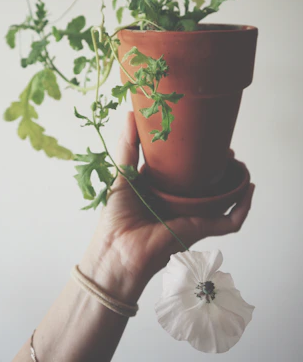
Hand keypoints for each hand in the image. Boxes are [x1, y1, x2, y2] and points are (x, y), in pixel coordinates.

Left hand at [80, 112, 254, 301]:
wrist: (117, 251)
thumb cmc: (116, 216)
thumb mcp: (122, 173)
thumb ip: (128, 145)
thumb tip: (131, 114)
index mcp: (162, 191)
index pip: (183, 172)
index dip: (195, 157)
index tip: (204, 140)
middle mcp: (179, 203)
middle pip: (206, 185)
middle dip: (219, 169)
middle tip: (226, 152)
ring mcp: (192, 217)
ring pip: (222, 200)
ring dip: (235, 184)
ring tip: (241, 167)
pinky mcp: (200, 230)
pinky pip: (229, 221)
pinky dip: (242, 208)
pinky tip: (248, 190)